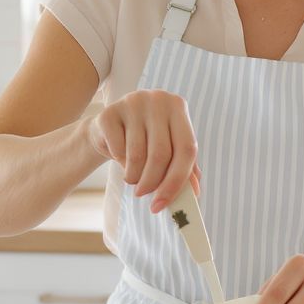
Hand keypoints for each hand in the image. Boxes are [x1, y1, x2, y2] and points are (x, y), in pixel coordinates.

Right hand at [87, 89, 200, 212]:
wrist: (110, 127)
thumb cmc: (146, 139)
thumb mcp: (169, 149)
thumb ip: (184, 168)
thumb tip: (194, 194)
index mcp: (178, 107)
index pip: (186, 148)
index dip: (177, 180)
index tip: (163, 203)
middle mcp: (158, 100)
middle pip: (161, 154)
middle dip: (151, 182)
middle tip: (143, 194)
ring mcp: (133, 103)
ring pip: (137, 155)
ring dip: (134, 176)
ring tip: (132, 178)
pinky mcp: (110, 112)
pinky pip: (117, 150)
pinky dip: (119, 164)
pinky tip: (120, 159)